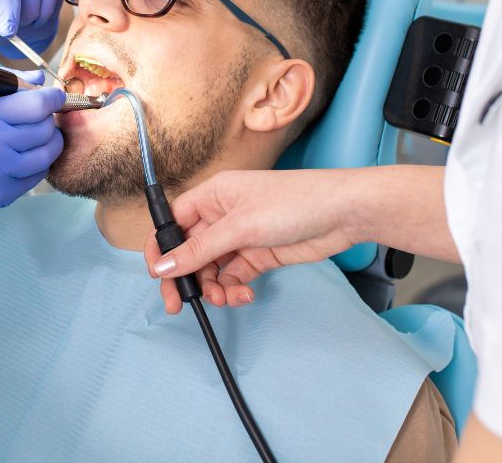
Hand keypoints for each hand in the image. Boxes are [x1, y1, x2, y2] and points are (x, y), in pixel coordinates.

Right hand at [0, 87, 64, 236]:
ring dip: (48, 146)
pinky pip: (34, 179)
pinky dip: (36, 167)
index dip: (54, 99)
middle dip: (50, 122)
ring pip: (46, 155)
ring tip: (37, 142)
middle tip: (42, 122)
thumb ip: (6, 91)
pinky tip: (24, 161)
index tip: (56, 99)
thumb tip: (39, 79)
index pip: (37, 104)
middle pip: (45, 129)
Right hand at [143, 170, 360, 313]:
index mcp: (212, 196)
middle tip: (177, 305)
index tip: (157, 274)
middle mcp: (223, 215)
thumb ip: (199, 251)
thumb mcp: (240, 227)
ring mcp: (242, 236)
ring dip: (212, 287)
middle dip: (184, 277)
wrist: (343, 213)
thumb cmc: (294, 202)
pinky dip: (234, 289)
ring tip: (224, 299)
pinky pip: (234, 276)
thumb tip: (163, 267)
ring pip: (212, 268)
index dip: (162, 247)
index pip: (173, 222)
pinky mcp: (259, 255)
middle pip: (190, 250)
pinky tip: (243, 295)